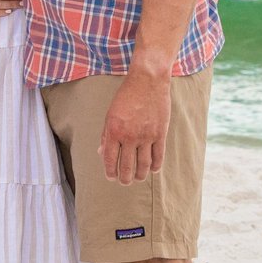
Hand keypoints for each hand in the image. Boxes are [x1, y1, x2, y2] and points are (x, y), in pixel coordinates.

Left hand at [99, 71, 170, 185]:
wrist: (147, 81)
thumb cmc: (126, 96)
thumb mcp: (110, 114)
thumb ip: (106, 135)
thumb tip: (101, 153)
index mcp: (114, 131)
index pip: (109, 159)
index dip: (110, 171)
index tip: (111, 177)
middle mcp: (129, 136)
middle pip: (126, 166)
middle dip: (124, 178)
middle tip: (124, 182)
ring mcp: (146, 136)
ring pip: (143, 165)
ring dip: (140, 175)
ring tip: (138, 178)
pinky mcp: (160, 133)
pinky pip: (158, 156)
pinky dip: (155, 166)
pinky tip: (153, 170)